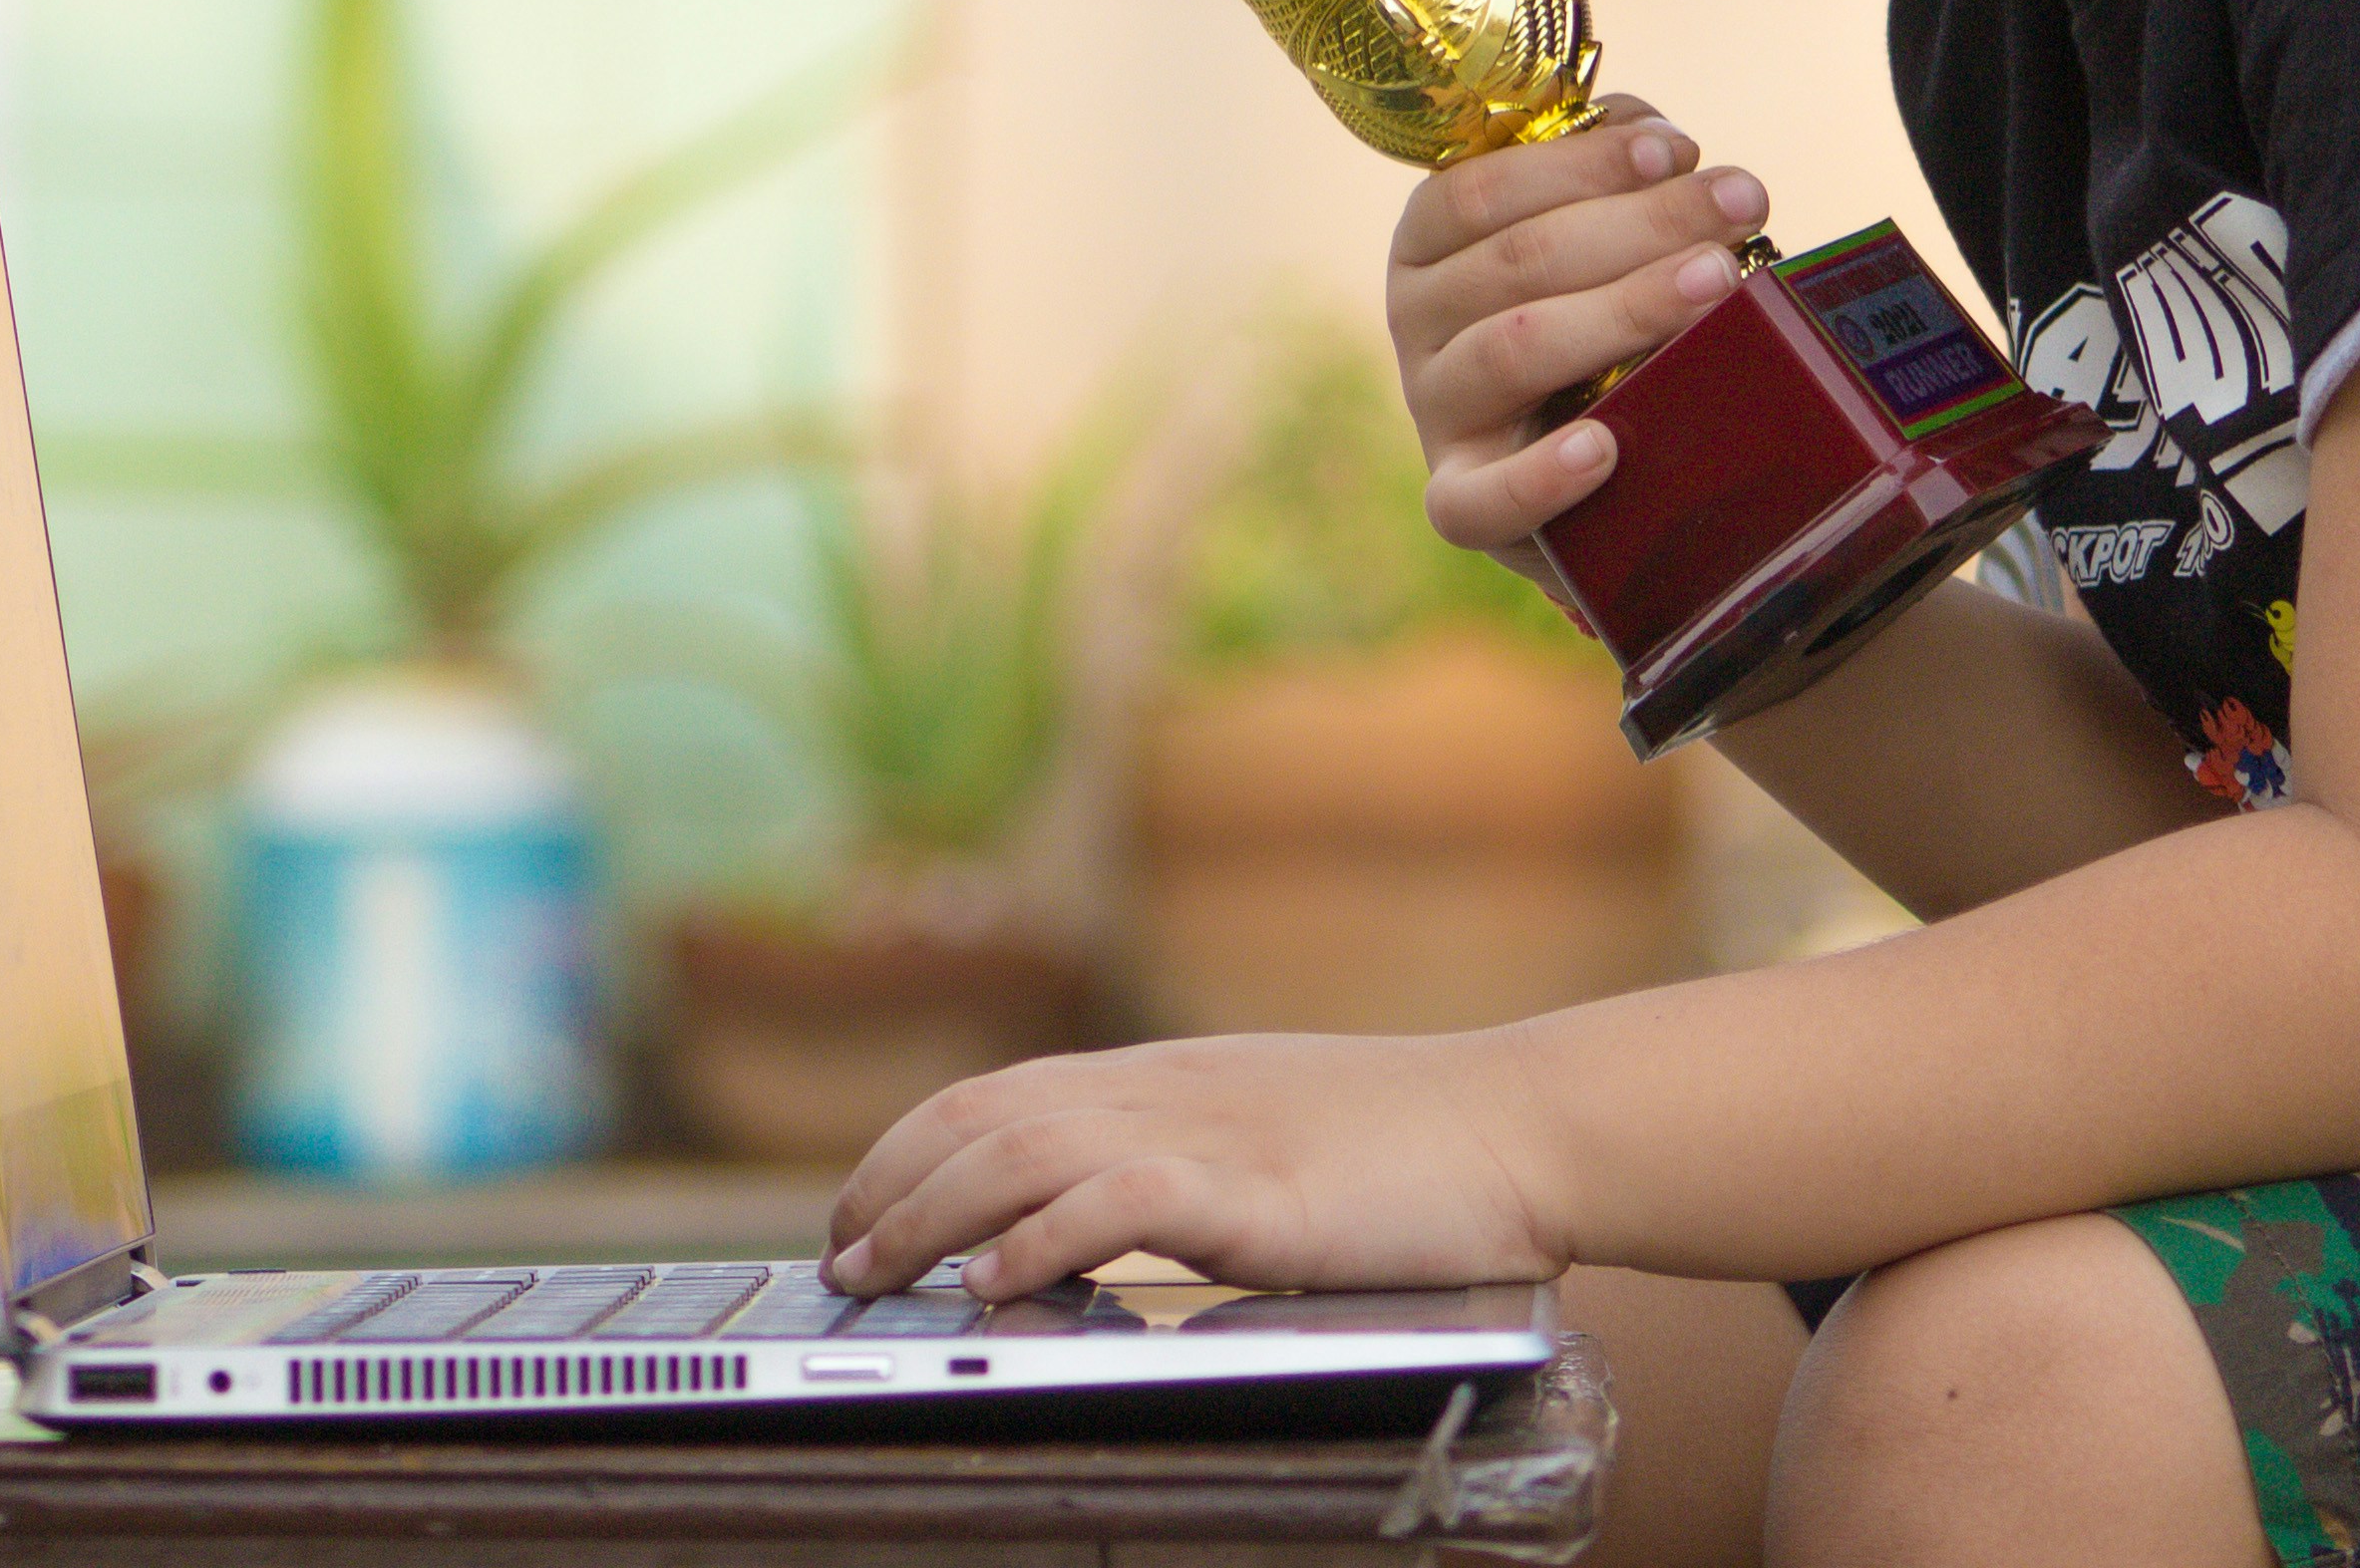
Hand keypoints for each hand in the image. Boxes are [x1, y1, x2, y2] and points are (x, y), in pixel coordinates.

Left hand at [818, 1029, 1564, 1303]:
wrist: (1522, 1124)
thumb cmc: (1408, 1149)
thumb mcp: (1262, 1133)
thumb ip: (1175, 1162)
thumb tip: (1086, 1220)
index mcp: (1162, 1077)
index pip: (993, 1095)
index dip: (906, 1150)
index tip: (856, 1212)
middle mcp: (1164, 1091)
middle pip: (981, 1116)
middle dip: (889, 1187)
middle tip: (838, 1260)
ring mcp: (1207, 1137)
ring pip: (1022, 1151)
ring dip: (931, 1215)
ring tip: (879, 1273)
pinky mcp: (1255, 1194)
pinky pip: (1120, 1201)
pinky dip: (1044, 1238)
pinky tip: (1000, 1282)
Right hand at [1384, 98, 1770, 549]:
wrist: (1585, 473)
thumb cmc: (1593, 326)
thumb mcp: (1593, 242)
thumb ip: (1615, 181)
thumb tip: (1661, 139)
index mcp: (1429, 242)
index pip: (1483, 188)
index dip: (1582, 164)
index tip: (1680, 149)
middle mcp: (1415, 320)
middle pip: (1516, 259)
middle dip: (1642, 222)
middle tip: (1742, 202)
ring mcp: (1435, 413)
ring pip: (1511, 351)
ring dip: (1623, 309)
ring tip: (1719, 282)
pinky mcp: (1461, 502)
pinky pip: (1480, 500)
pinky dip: (1541, 476)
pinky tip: (1606, 449)